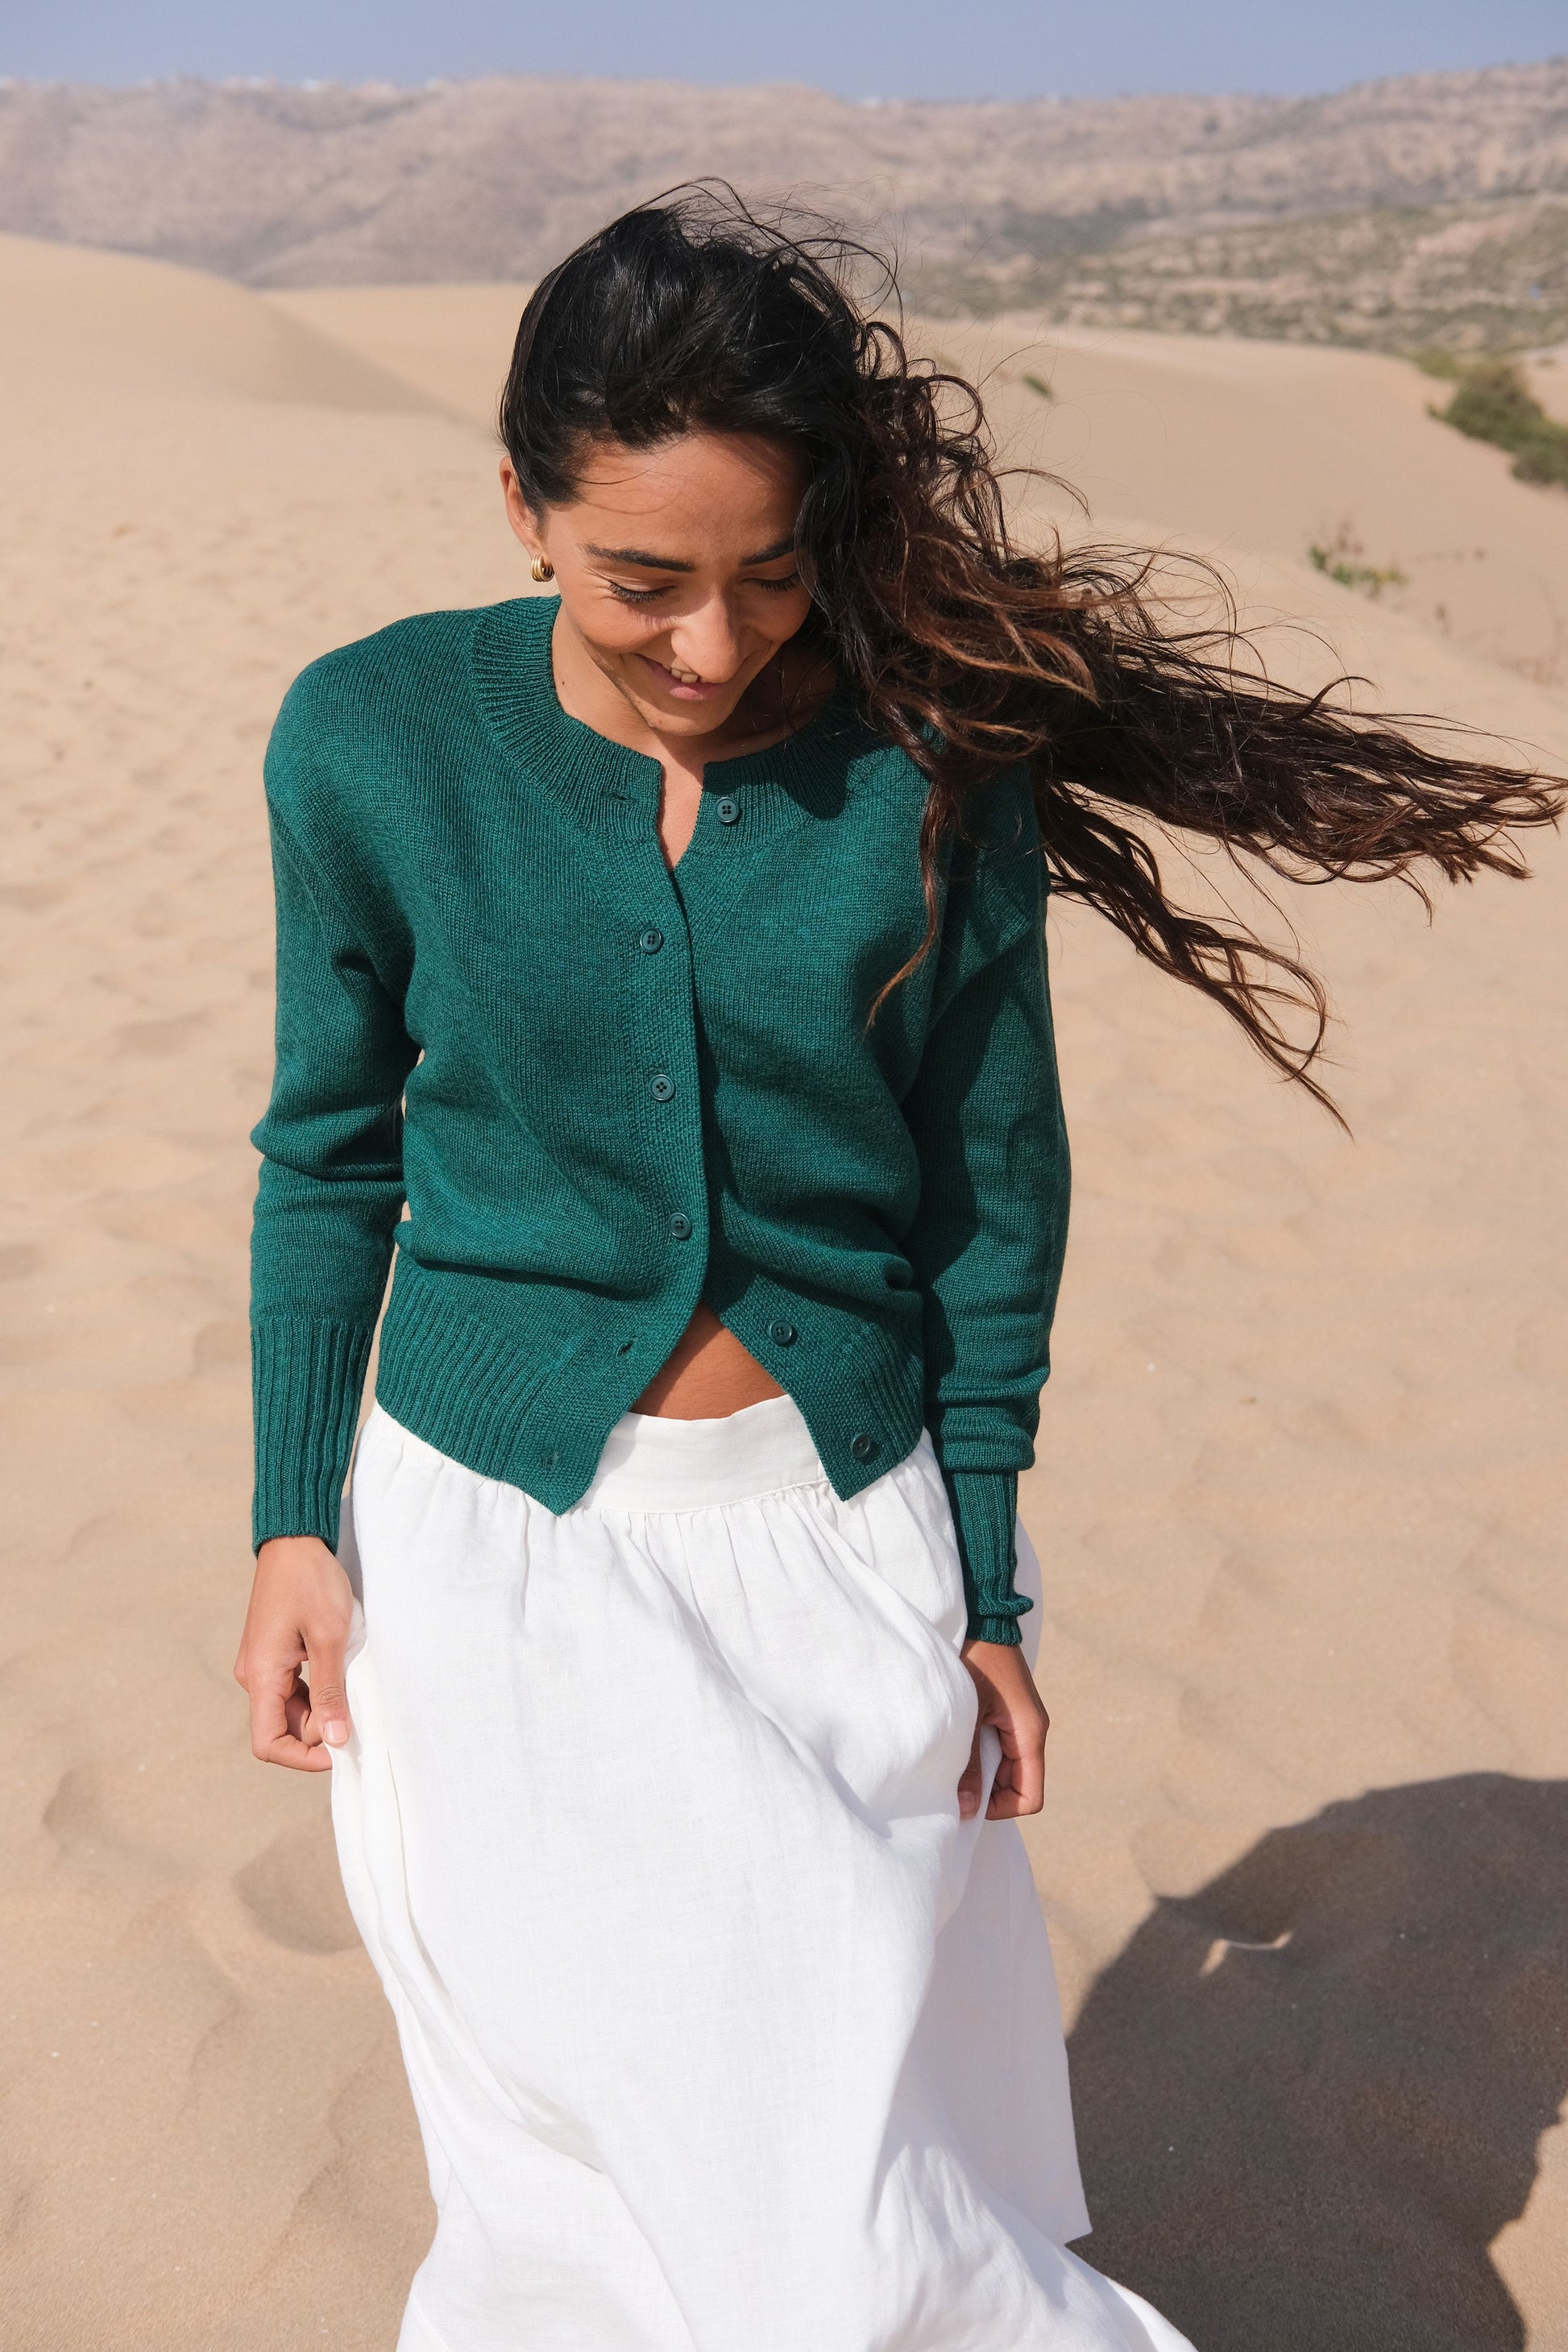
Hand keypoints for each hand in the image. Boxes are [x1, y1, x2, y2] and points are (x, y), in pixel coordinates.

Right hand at [234, 1535, 354, 1771]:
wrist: (295, 1541)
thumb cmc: (312, 1583)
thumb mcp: (330, 1638)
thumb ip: (330, 1692)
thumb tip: (336, 1741)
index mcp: (260, 1676)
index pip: (268, 1743)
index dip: (302, 1757)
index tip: (339, 1749)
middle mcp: (253, 1676)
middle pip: (282, 1728)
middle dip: (319, 1730)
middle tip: (355, 1708)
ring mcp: (261, 1664)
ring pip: (290, 1709)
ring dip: (320, 1709)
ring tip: (351, 1684)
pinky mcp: (272, 1654)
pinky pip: (292, 1689)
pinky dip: (316, 1691)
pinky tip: (340, 1672)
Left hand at [957, 1640, 1048, 1819]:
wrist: (983, 1617)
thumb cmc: (974, 1659)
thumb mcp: (966, 1713)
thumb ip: (967, 1762)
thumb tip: (966, 1808)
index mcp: (1030, 1732)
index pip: (1030, 1796)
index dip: (1001, 1808)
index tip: (968, 1800)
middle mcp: (1032, 1730)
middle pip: (1018, 1785)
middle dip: (988, 1792)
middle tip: (953, 1783)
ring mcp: (1022, 1722)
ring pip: (1007, 1768)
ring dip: (982, 1773)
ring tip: (952, 1762)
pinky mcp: (1010, 1712)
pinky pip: (1001, 1748)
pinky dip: (981, 1755)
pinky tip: (958, 1745)